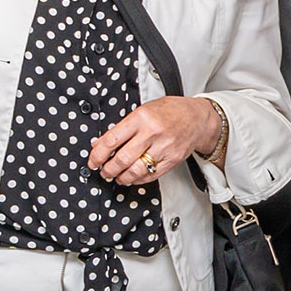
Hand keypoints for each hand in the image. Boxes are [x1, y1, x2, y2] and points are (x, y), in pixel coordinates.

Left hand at [90, 96, 224, 185]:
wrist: (197, 117)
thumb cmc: (169, 112)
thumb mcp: (142, 111)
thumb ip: (121, 128)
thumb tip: (99, 143)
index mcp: (141, 118)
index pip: (112, 140)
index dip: (98, 154)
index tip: (93, 161)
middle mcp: (152, 133)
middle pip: (122, 159)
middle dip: (108, 169)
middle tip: (103, 171)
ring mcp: (163, 148)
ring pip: (135, 170)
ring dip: (121, 177)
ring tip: (116, 176)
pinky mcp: (172, 160)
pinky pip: (151, 175)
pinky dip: (138, 179)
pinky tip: (132, 177)